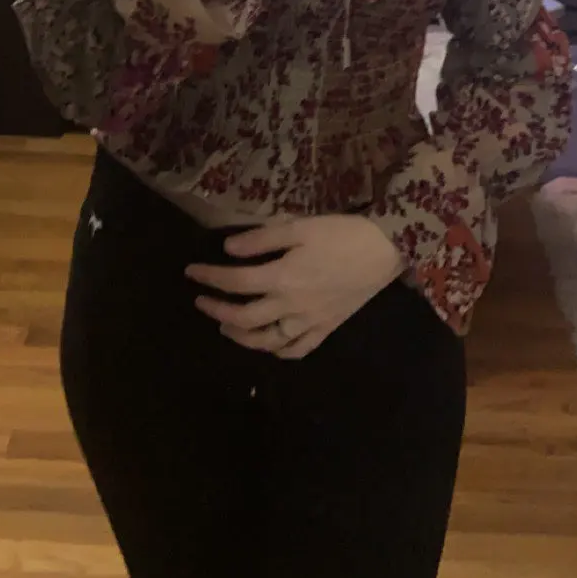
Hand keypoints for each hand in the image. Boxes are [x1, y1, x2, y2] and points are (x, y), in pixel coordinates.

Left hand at [187, 216, 403, 359]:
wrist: (386, 249)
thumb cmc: (342, 232)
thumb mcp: (300, 226)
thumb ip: (262, 240)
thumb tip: (228, 250)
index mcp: (282, 278)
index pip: (235, 283)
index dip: (209, 278)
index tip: (191, 272)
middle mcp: (291, 307)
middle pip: (245, 318)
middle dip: (217, 310)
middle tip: (201, 301)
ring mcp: (309, 322)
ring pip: (267, 341)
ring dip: (240, 336)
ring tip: (226, 326)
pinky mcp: (326, 328)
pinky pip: (298, 350)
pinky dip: (278, 351)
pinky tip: (269, 344)